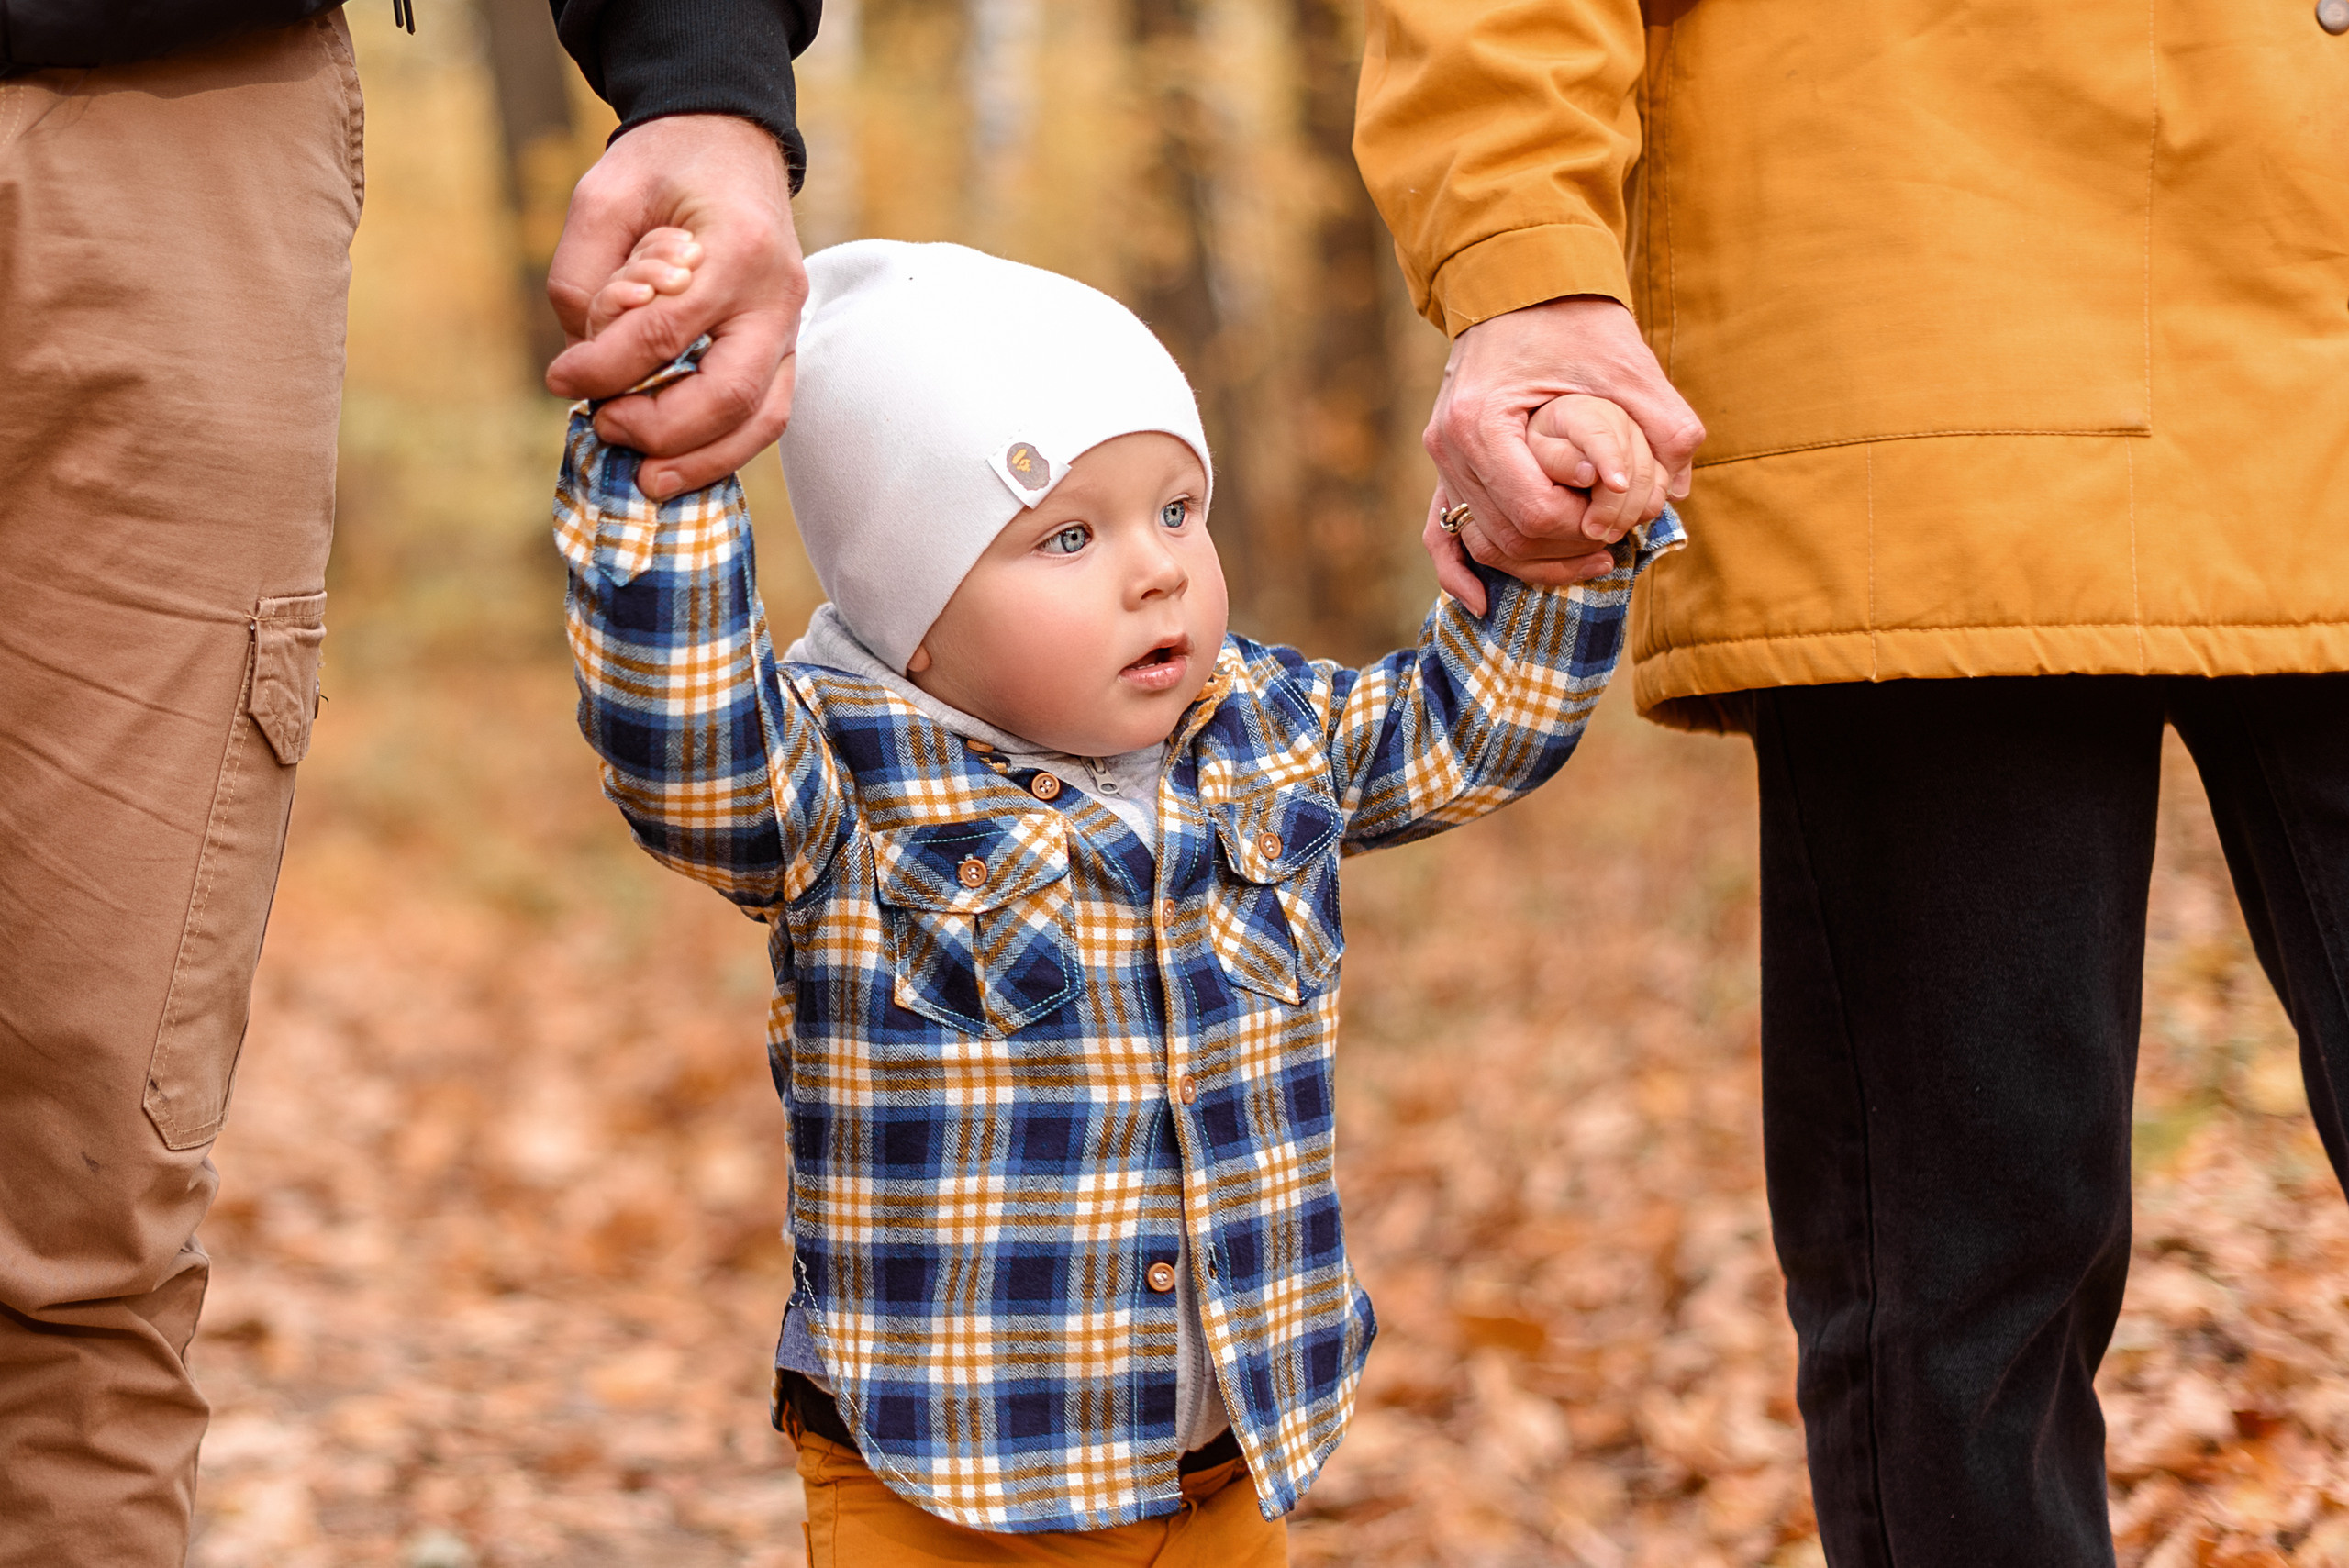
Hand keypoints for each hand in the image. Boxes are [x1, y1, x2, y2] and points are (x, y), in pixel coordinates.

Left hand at [545, 115, 807, 499]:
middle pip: (730, 392)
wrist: (730, 142)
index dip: (606, 368)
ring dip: (701, 459)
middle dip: (660, 427)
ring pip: (761, 417)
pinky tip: (678, 464)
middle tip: (604, 427)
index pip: (667, 330)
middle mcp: (777, 293)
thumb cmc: (664, 166)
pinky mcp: (786, 346)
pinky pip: (767, 413)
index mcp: (735, 245)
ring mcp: (791, 324)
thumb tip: (581, 361)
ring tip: (647, 480)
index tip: (560, 379)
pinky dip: (723, 449)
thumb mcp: (604, 197)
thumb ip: (583, 276)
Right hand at [1421, 296, 1703, 611]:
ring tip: (1589, 556)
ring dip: (1533, 564)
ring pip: (1481, 544)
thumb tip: (1678, 489)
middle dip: (1564, 553)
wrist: (1519, 280)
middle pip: (1505, 539)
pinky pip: (1439, 535)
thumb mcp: (1626, 362)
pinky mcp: (1446, 463)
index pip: (1534, 514)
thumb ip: (1662, 422)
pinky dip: (1458, 573)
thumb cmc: (1572, 318)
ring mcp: (1441, 457)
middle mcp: (1449, 446)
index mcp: (1483, 422)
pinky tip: (1483, 603)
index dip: (1582, 529)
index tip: (1620, 518)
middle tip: (1615, 546)